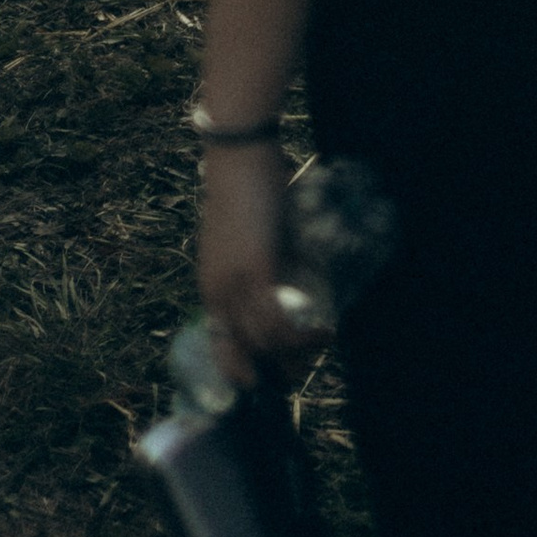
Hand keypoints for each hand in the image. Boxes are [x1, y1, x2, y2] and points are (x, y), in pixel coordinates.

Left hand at [197, 147, 319, 389]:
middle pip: (245, 353)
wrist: (238, 158)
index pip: (221, 348)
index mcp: (212, 289)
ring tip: (322, 343)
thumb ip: (262, 266)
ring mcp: (236, 285)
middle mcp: (218, 294)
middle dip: (276, 369)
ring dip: (297, 352)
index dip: (243, 371)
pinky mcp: (258, 270)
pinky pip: (279, 320)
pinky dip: (302, 334)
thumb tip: (289, 285)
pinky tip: (325, 330)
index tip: (270, 378)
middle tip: (304, 368)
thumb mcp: (247, 240)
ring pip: (266, 342)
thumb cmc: (244, 190)